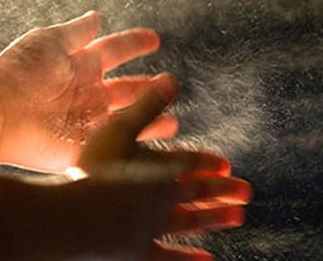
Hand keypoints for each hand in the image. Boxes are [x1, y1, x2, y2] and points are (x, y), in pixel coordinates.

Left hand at [0, 11, 178, 171]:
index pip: (115, 50)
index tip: (154, 38)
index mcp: (80, 64)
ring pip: (127, 119)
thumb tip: (96, 16)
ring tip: (173, 121)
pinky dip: (136, 147)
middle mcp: (87, 92)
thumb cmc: (18, 72)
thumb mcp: (49, 42)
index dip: (134, 44)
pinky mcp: (85, 148)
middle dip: (149, 86)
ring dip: (149, 117)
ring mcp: (88, 121)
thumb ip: (76, 32)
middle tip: (172, 82)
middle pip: (126, 88)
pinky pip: (116, 148)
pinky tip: (156, 148)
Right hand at [70, 75, 250, 259]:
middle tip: (247, 192)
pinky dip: (191, 259)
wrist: (75, 218)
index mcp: (159, 169)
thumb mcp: (118, 130)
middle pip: (198, 193)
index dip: (208, 163)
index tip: (225, 165)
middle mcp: (162, 199)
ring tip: (238, 218)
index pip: (190, 164)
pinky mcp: (139, 253)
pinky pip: (170, 258)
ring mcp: (152, 228)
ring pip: (191, 222)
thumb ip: (146, 106)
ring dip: (215, 218)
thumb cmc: (93, 171)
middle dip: (224, 191)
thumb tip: (172, 79)